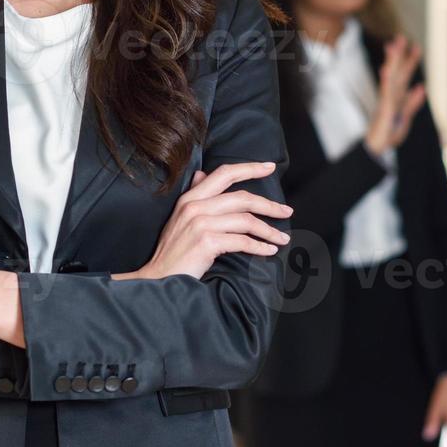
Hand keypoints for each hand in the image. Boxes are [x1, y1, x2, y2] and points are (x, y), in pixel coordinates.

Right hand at [134, 162, 292, 280]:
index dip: (249, 168)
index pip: (224, 173)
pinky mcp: (206, 242)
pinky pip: (243, 241)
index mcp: (190, 198)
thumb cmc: (174, 252)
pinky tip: (269, 251)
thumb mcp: (181, 218)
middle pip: (242, 198)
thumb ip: (195, 196)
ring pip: (246, 220)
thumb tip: (202, 173)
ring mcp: (200, 223)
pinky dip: (260, 247)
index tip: (270, 167)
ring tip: (282, 238)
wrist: (158, 279)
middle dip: (269, 204)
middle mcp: (194, 206)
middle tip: (287, 211)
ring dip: (269, 230)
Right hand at [364, 35, 426, 156]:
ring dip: (391, 63)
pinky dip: (386, 83)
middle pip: (396, 72)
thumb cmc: (390, 132)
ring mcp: (387, 101)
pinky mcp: (383, 110)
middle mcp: (392, 95)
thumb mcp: (405, 116)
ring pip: (390, 78)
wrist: (378, 147)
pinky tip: (386, 72)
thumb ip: (413, 102)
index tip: (415, 45)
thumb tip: (422, 87)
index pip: (404, 75)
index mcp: (398, 96)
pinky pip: (386, 94)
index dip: (410, 60)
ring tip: (392, 47)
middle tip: (401, 37)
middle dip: (399, 55)